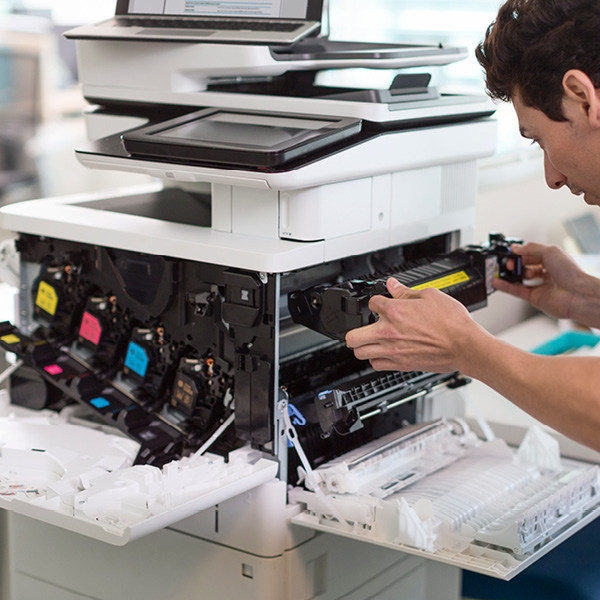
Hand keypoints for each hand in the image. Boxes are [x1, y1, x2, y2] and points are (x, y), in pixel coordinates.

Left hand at [345, 278, 484, 373]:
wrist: (465, 346)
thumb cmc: (452, 322)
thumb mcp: (430, 295)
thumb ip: (406, 291)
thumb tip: (393, 285)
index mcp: (394, 311)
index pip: (372, 303)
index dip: (376, 301)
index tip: (382, 303)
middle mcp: (388, 332)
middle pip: (352, 336)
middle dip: (355, 329)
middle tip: (363, 327)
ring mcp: (392, 351)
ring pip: (360, 353)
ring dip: (362, 346)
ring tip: (370, 341)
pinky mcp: (400, 364)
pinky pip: (376, 365)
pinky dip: (376, 359)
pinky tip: (382, 352)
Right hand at [494, 242, 591, 319]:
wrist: (577, 294)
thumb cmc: (570, 273)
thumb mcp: (550, 251)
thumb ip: (530, 248)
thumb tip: (515, 248)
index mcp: (553, 261)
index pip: (532, 255)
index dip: (521, 253)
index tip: (511, 253)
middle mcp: (547, 273)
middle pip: (526, 267)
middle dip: (516, 264)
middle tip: (509, 263)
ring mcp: (541, 286)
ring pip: (521, 279)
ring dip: (511, 275)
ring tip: (502, 271)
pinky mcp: (534, 298)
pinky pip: (517, 291)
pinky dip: (506, 286)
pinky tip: (497, 282)